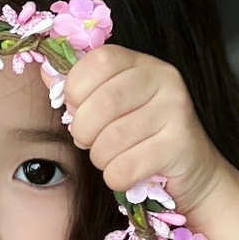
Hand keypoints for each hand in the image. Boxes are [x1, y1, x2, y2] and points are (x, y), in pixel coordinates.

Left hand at [61, 45, 231, 219]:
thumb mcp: (113, 107)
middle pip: (102, 103)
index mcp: (142, 63)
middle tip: (89, 142)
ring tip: (112, 158)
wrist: (192, 171)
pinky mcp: (180, 145)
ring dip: (101, 159)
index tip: (76, 110)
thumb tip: (46, 71)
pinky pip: (126, 167)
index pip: (97, 61)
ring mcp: (176, 110)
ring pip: (111, 140)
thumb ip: (80, 89)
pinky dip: (117, 178)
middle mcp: (163, 78)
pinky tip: (127, 174)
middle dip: (84, 132)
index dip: (75, 89)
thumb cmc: (143, 137)